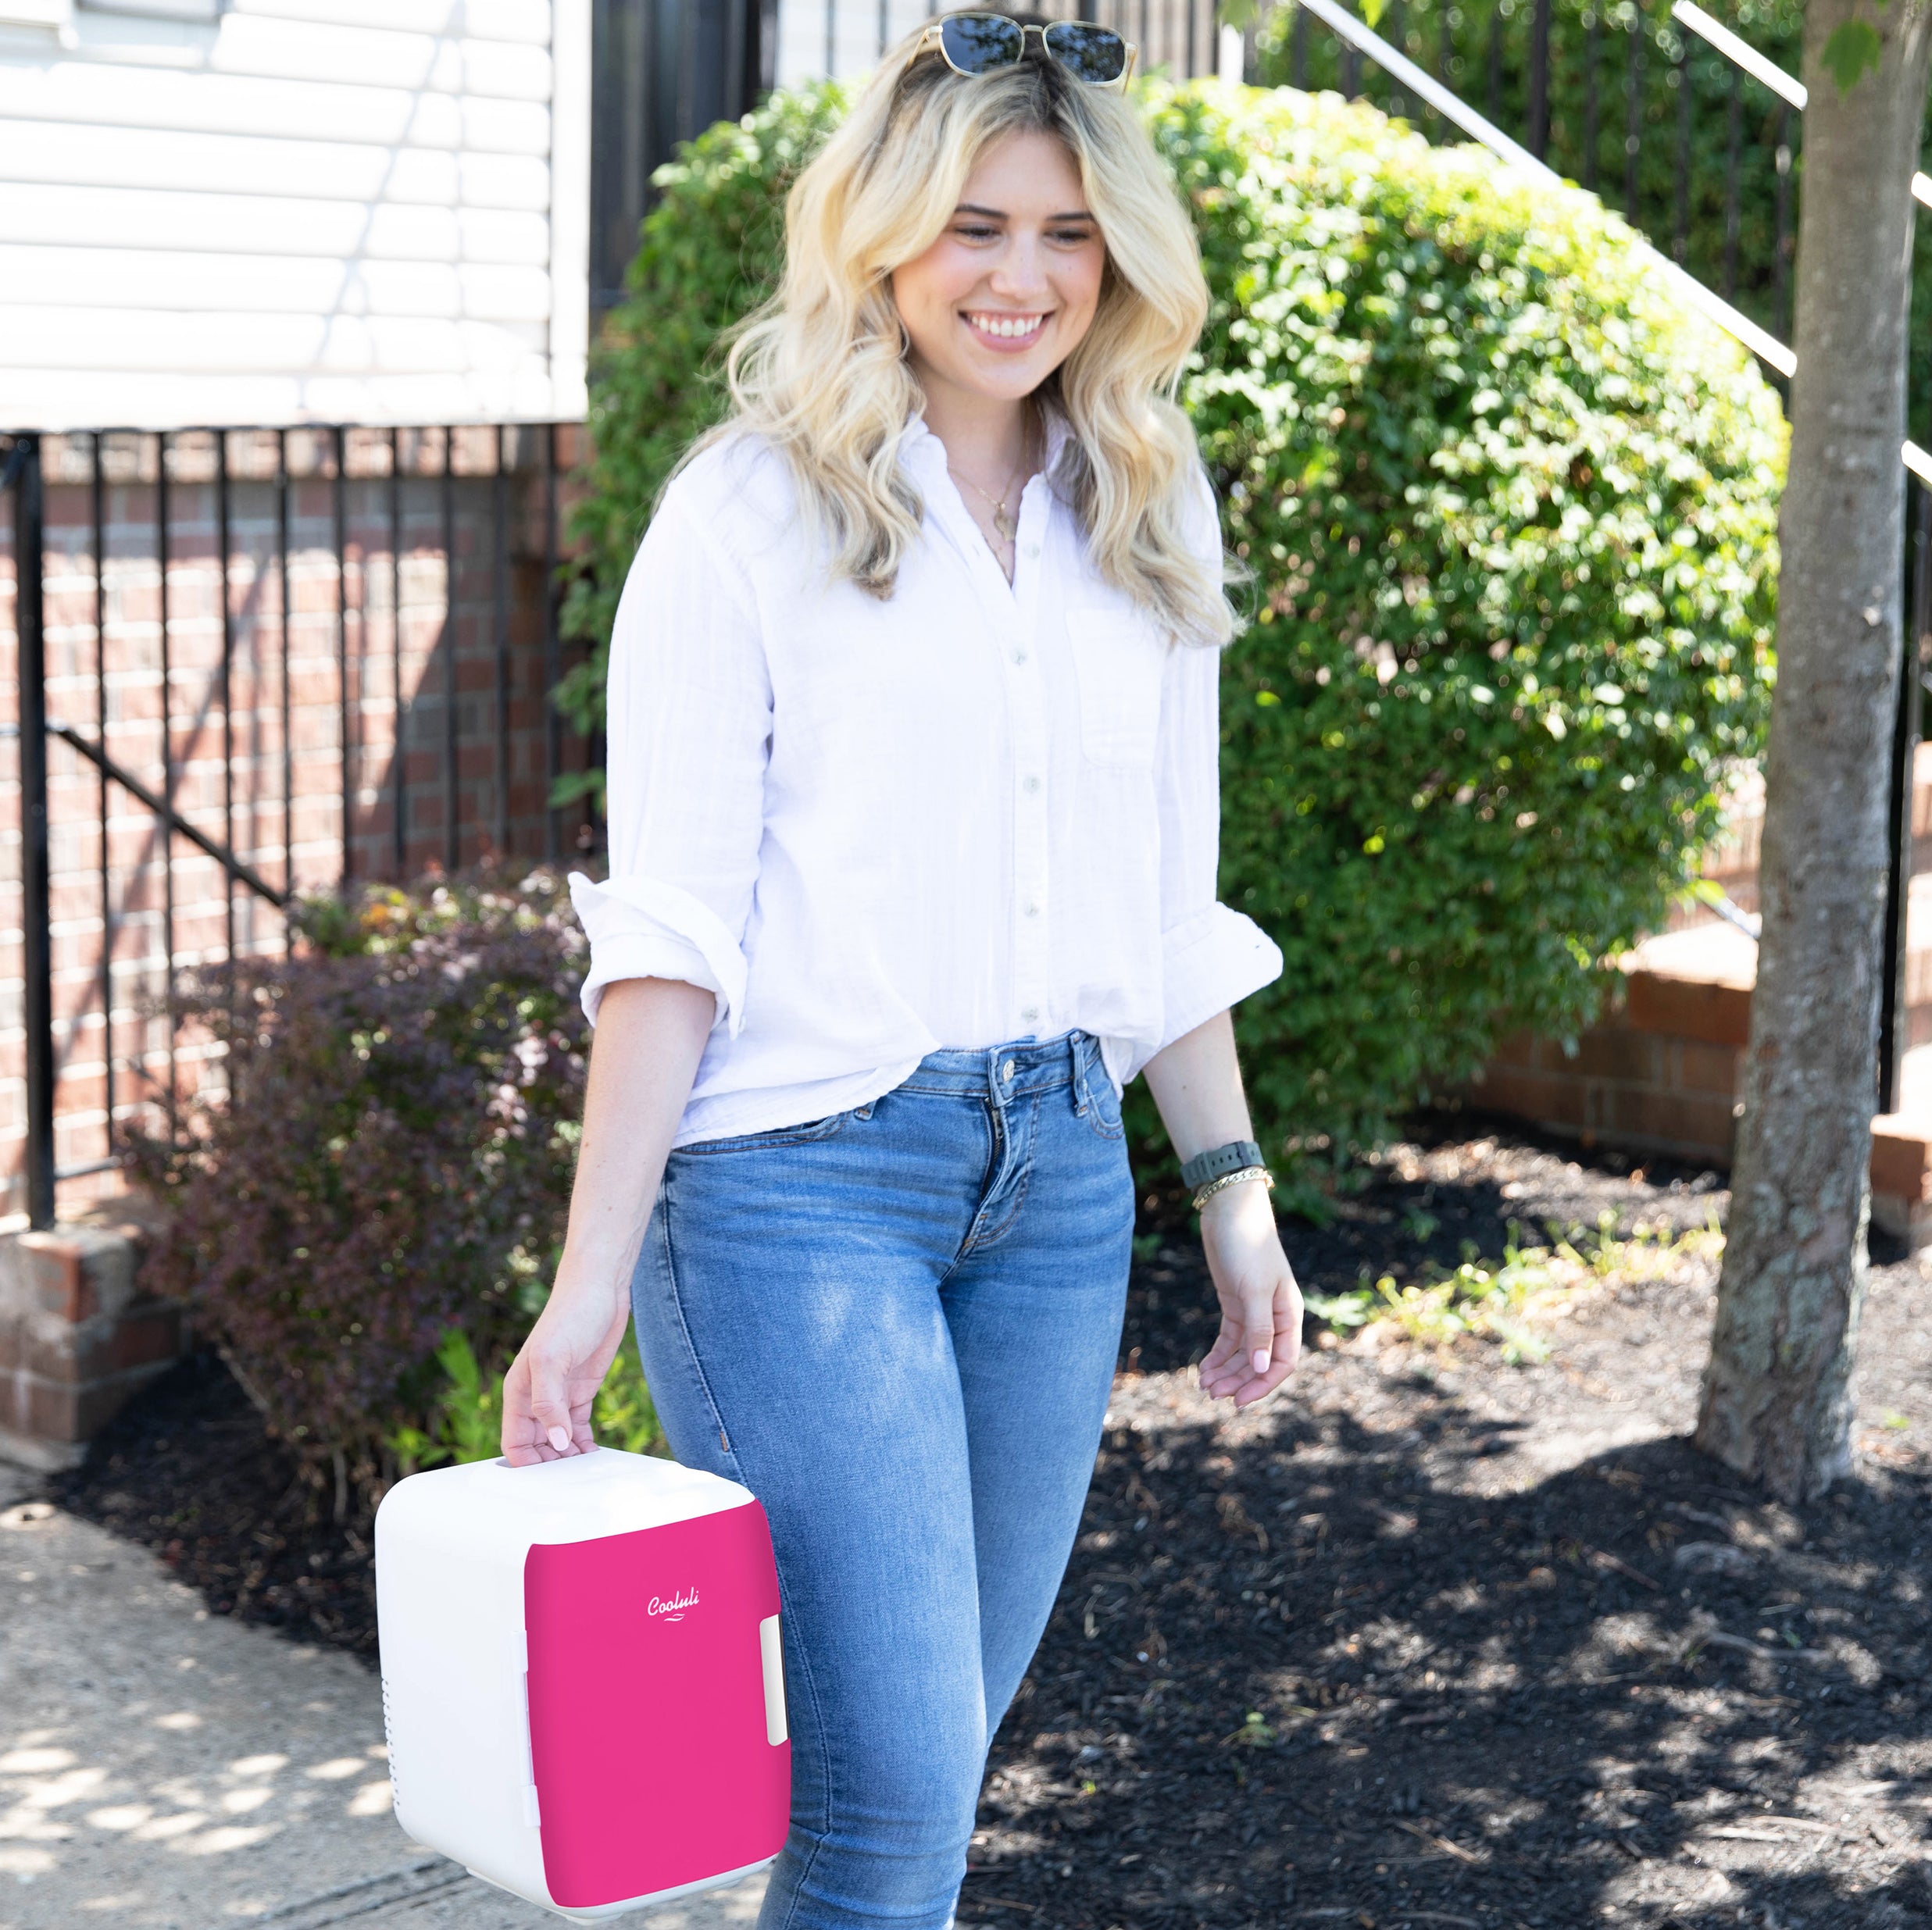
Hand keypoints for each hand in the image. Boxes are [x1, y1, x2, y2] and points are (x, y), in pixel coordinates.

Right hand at [500, 1285, 629, 1465]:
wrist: (600, 1289)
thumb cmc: (570, 1316)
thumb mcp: (552, 1359)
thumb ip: (549, 1403)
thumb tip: (557, 1443)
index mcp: (518, 1392)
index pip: (514, 1442)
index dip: (527, 1464)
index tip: (547, 1482)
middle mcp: (535, 1397)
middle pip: (536, 1447)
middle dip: (550, 1466)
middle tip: (573, 1481)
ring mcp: (560, 1395)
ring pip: (557, 1440)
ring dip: (568, 1458)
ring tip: (586, 1472)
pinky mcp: (581, 1391)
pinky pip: (577, 1428)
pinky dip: (583, 1444)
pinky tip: (594, 1455)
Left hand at [1196, 1180, 1302, 1406]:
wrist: (1228, 1209)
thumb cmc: (1247, 1244)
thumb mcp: (1253, 1289)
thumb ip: (1259, 1329)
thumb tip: (1262, 1369)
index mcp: (1289, 1313)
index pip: (1283, 1361)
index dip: (1263, 1384)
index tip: (1238, 1401)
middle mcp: (1274, 1315)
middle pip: (1260, 1361)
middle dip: (1238, 1380)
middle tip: (1212, 1395)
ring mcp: (1254, 1310)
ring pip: (1244, 1353)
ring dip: (1226, 1371)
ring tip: (1204, 1386)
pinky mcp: (1235, 1302)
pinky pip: (1230, 1338)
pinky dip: (1218, 1355)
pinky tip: (1204, 1368)